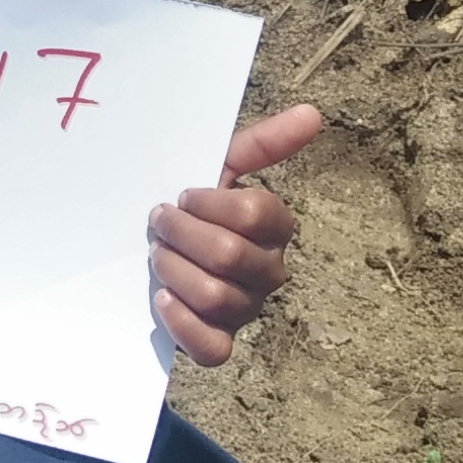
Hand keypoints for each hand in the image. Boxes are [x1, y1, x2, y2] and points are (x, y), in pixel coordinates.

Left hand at [150, 101, 323, 367]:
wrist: (150, 247)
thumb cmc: (192, 207)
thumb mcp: (219, 168)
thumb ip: (262, 143)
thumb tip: (312, 112)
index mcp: (273, 229)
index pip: (255, 213)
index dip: (210, 202)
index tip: (184, 195)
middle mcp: (268, 272)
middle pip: (230, 255)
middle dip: (182, 234)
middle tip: (159, 223)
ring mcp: (245, 311)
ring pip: (217, 297)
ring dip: (174, 270)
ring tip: (156, 255)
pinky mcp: (217, 344)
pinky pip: (212, 349)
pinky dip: (183, 324)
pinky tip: (163, 299)